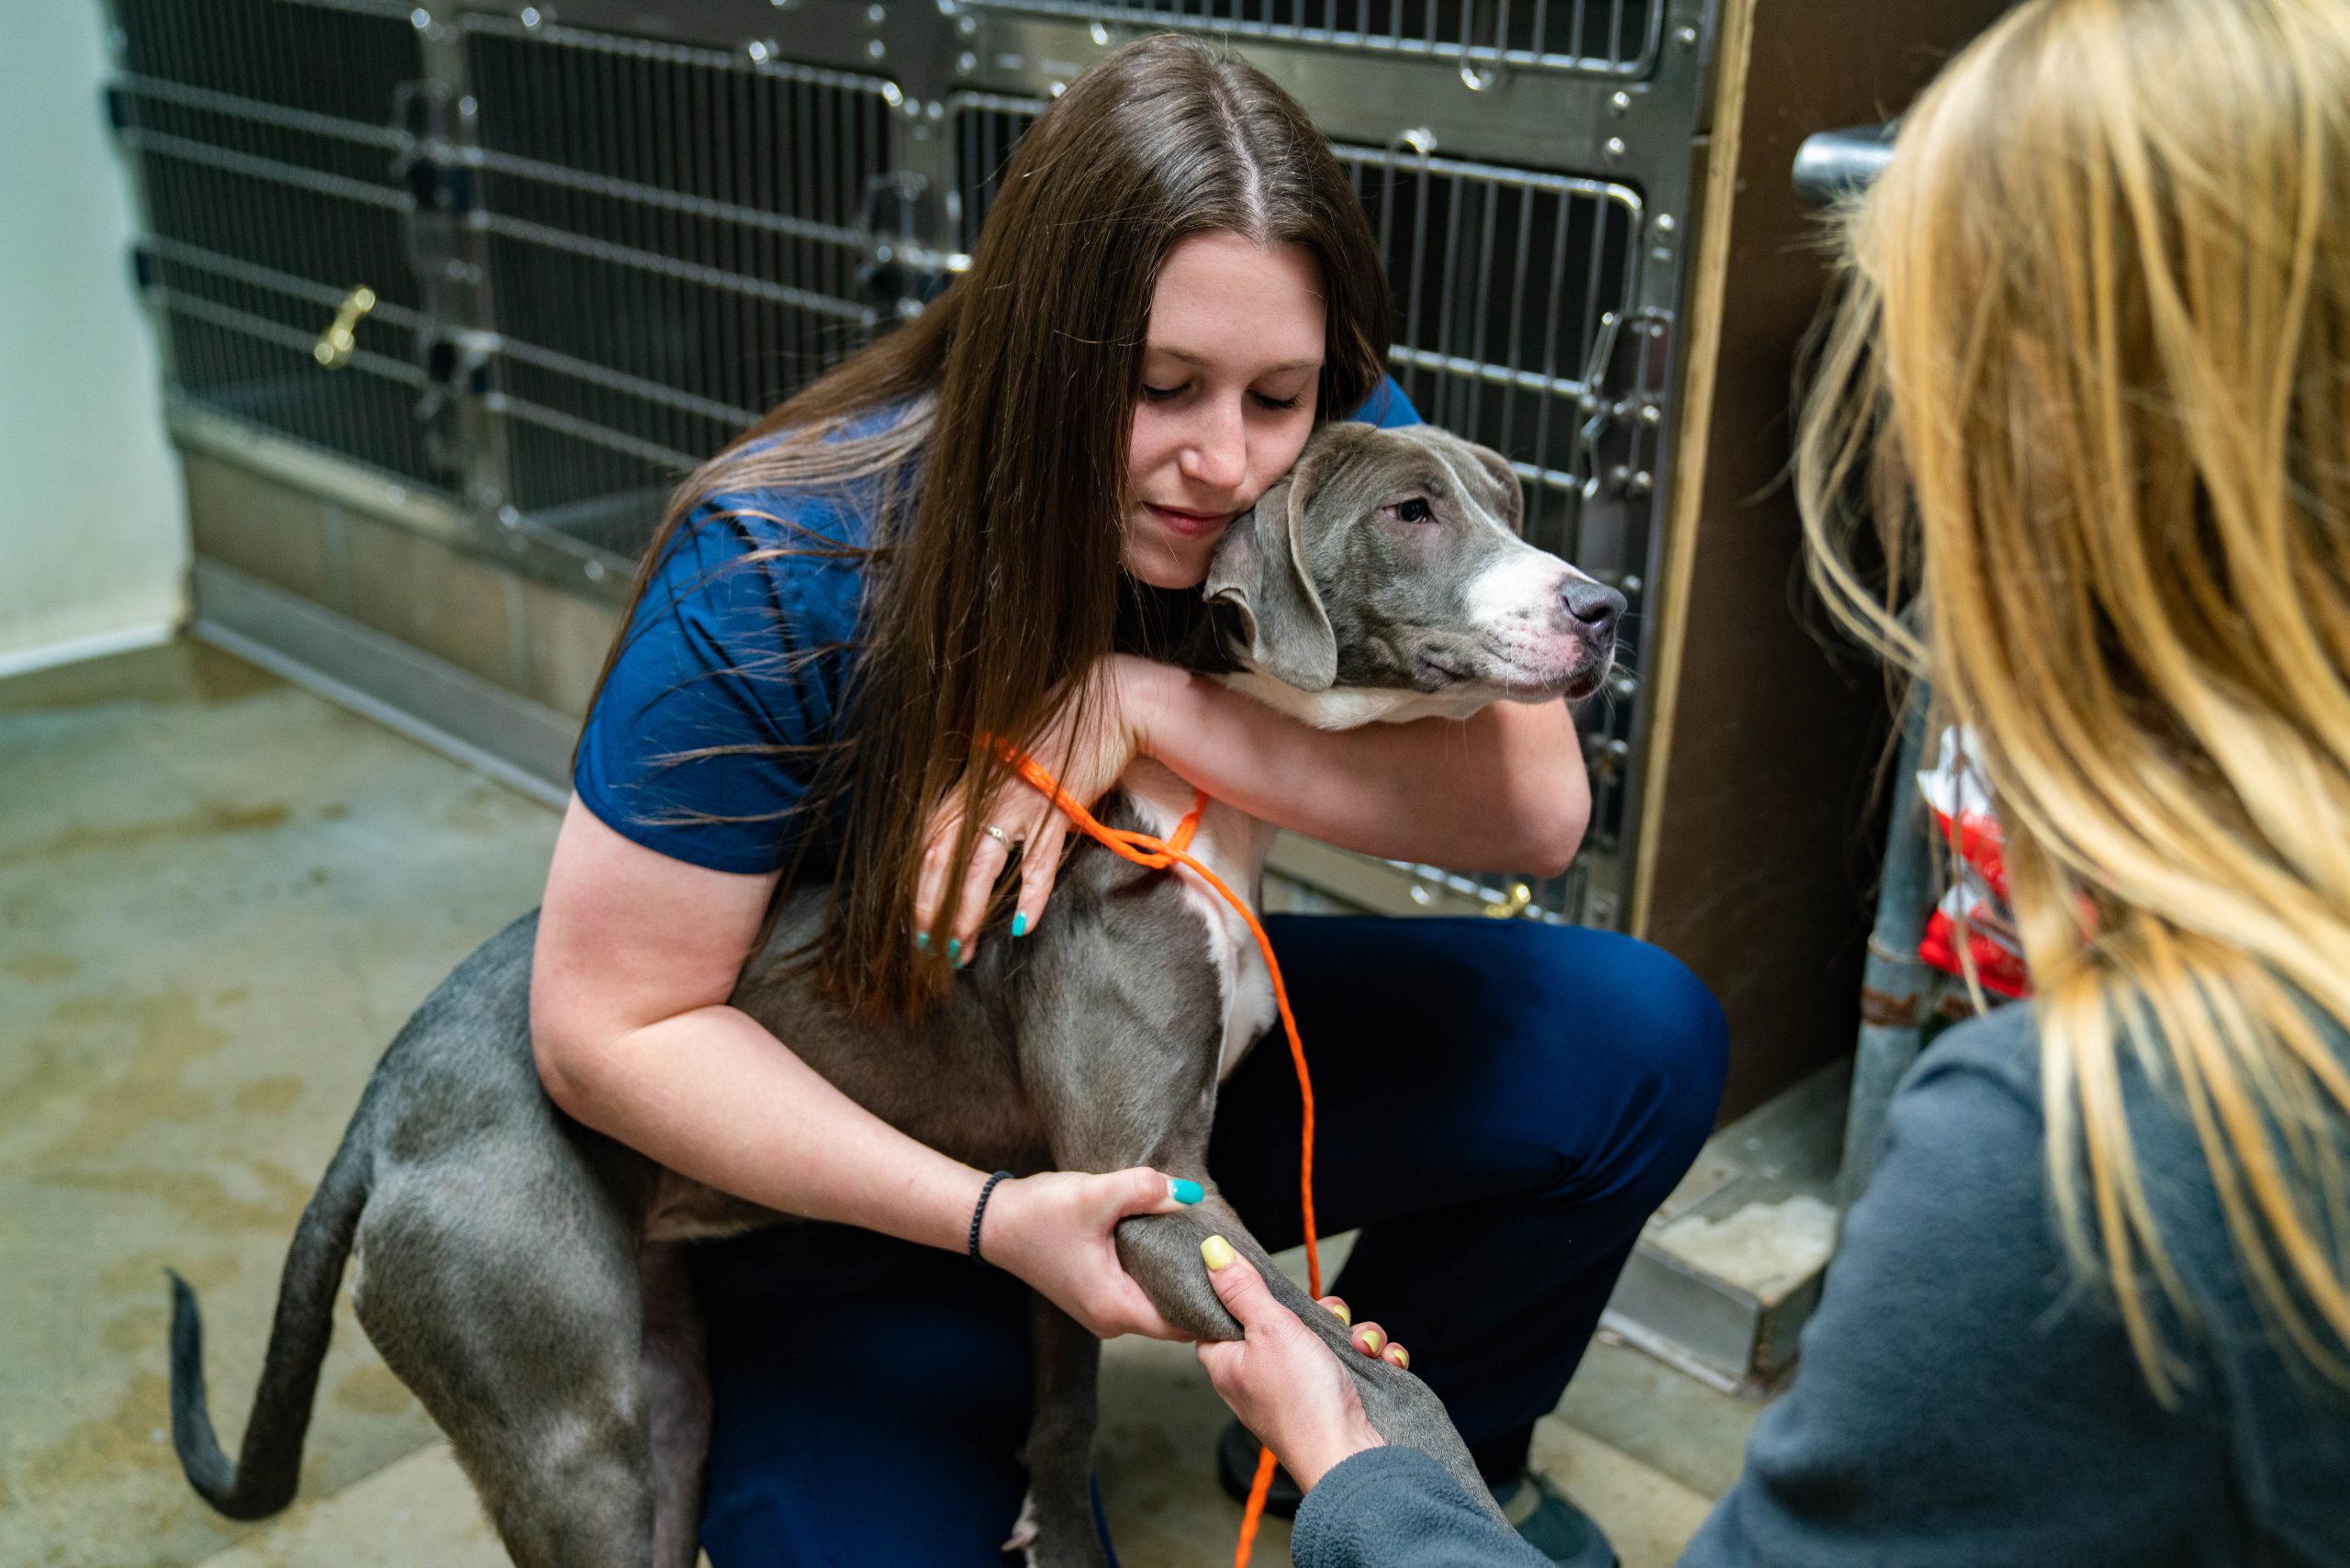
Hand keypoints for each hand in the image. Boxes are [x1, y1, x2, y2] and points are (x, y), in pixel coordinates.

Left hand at [914, 655, 1168, 962]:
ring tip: (960, 951)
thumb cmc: (1058, 727)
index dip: (915, 883)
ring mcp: (1018, 803)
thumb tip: (972, 823)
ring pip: (978, 869)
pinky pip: (1036, 863)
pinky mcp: (1055, 810)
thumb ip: (985, 787)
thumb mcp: (1007, 754)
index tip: (915, 917)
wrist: (1107, 703)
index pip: (927, 840)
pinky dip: (1029, 897)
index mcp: (969, 781)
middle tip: (926, 947)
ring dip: (965, 913)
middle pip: (939, 859)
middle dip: (929, 908)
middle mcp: (984, 793)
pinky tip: (1022, 927)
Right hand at [977, 1166, 1202, 1339]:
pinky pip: (1138, 1292)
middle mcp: (1109, 1320)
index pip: (1182, 1323)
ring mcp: (1100, 1310)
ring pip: (1154, 1302)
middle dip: (1197, 1288)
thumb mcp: (1095, 1195)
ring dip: (1175, 1278)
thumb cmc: (1038, 1215)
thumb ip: (1145, 1190)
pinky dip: (1155, 1274)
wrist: (992, 1221)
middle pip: (1172, 1315)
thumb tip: (1189, 1193)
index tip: (1234, 1278)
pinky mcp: (1093, 1293)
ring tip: (1199, 1246)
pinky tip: (1166, 1244)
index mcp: (1115, 1308)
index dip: (1210, 1302)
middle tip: (1224, 1256)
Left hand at [1194, 1240, 1403, 1490]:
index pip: (1222, 1316)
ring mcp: (1300, 1388)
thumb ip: (1243, 1288)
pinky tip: (1382, 1362)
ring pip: (1328, 1336)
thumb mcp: (1270, 1328)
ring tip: (1362, 1349)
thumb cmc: (1303, 1400)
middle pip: (1286, 1319)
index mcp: (1230, 1361)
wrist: (1352, 1458)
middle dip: (1322, 1312)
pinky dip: (1372, 1358)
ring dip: (1355, 1334)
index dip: (1245, 1296)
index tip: (1268, 1286)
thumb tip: (1210, 1250)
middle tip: (1328, 1320)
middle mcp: (1261, 1376)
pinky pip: (1355, 1361)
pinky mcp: (1334, 1398)